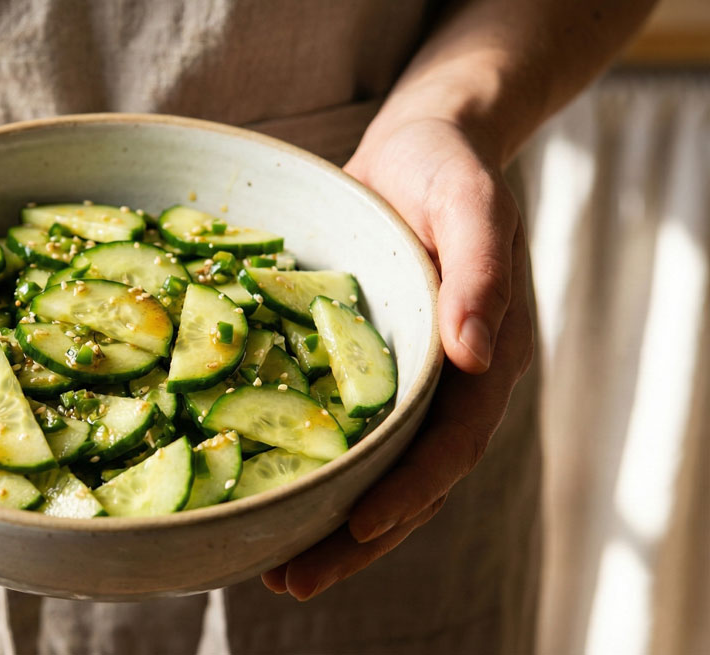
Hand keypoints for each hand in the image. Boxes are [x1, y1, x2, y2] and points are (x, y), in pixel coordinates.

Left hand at [262, 117, 533, 598]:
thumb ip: (480, 269)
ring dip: (331, 527)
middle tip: (291, 581)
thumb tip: (477, 351)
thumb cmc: (445, 167)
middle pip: (410, 483)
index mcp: (481, 356)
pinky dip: (312, 473)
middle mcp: (445, 384)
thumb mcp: (467, 198)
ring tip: (274, 571)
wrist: (422, 146)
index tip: (363, 525)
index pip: (451, 444)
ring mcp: (406, 383)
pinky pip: (344, 434)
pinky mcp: (366, 370)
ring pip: (375, 473)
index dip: (411, 489)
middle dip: (357, 539)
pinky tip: (264, 496)